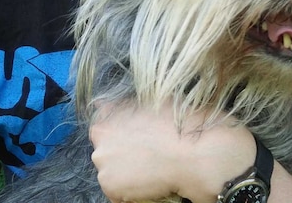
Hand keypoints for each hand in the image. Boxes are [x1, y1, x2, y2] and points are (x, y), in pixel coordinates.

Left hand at [88, 102, 255, 202]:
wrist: (192, 154)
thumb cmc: (180, 123)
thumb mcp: (156, 100)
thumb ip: (133, 103)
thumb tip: (121, 102)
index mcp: (109, 112)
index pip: (102, 119)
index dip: (120, 129)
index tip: (134, 136)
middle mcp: (99, 134)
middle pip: (104, 145)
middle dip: (119, 150)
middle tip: (145, 153)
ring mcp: (102, 160)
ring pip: (109, 168)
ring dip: (124, 170)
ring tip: (148, 169)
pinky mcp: (109, 184)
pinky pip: (115, 190)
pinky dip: (128, 190)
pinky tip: (148, 183)